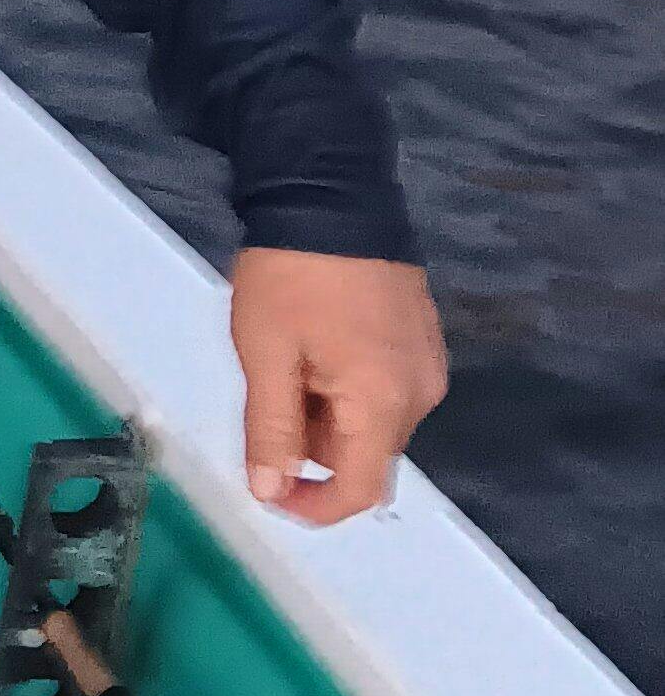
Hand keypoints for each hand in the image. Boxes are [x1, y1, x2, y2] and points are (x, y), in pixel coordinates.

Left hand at [229, 247, 446, 525]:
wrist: (332, 189)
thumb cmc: (292, 275)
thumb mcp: (266, 353)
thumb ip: (271, 429)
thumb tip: (270, 491)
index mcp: (386, 402)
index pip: (359, 490)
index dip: (313, 506)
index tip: (270, 491)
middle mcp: (421, 392)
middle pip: (366, 453)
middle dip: (313, 443)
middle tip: (267, 390)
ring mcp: (428, 362)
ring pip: (375, 419)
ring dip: (328, 411)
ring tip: (288, 356)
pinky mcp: (423, 336)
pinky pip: (386, 386)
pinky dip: (347, 385)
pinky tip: (316, 344)